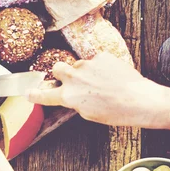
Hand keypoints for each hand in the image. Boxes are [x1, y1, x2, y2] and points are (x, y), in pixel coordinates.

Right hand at [27, 53, 168, 127]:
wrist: (141, 99)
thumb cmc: (118, 113)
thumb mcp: (90, 114)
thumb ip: (75, 103)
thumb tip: (71, 96)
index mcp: (69, 96)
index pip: (45, 95)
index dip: (35, 94)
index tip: (28, 92)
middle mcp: (74, 78)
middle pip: (57, 68)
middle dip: (61, 73)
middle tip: (72, 80)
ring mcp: (87, 64)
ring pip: (79, 65)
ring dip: (85, 71)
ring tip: (102, 82)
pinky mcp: (100, 55)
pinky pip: (96, 60)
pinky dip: (101, 67)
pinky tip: (113, 77)